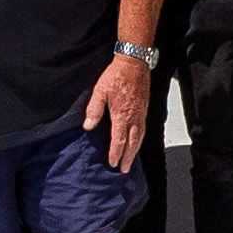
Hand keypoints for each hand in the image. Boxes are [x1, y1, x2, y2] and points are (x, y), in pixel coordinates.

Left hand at [84, 52, 152, 171]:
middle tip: (124, 169)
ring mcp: (141, 113)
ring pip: (140, 137)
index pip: (119, 140)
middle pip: (132, 143)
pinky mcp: (144, 108)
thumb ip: (94, 110)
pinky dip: (140, 139)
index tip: (113, 163)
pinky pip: (143, 129)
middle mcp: (134, 117)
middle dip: (128, 157)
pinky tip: (137, 142)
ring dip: (135, 151)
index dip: (116, 153)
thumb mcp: (100, 91)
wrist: (134, 63)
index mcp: (121, 115)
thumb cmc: (116, 75)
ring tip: (131, 160)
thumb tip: (88, 126)